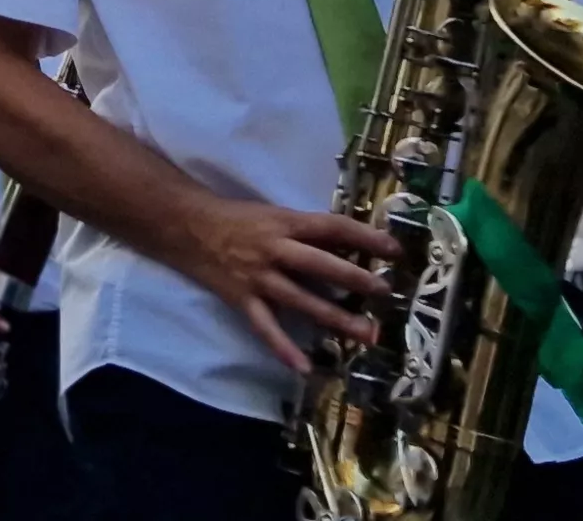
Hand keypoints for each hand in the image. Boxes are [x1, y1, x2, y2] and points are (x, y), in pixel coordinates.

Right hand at [156, 198, 393, 373]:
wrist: (187, 226)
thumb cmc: (239, 219)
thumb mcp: (276, 215)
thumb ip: (309, 232)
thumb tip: (352, 246)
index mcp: (286, 223)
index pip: (331, 227)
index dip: (364, 236)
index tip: (395, 250)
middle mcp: (275, 249)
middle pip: (320, 264)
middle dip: (355, 278)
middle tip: (385, 293)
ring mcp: (258, 277)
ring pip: (301, 299)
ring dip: (334, 318)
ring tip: (366, 334)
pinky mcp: (242, 298)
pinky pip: (265, 326)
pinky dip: (283, 347)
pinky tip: (304, 367)